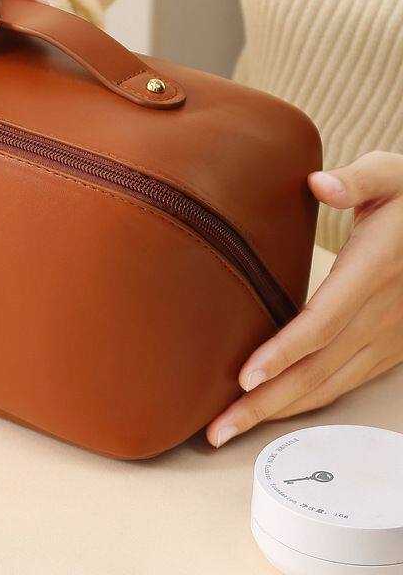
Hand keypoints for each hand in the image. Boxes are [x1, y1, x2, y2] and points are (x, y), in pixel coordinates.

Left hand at [208, 151, 402, 447]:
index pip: (322, 321)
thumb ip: (356, 179)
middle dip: (265, 403)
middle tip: (218, 429)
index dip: (284, 351)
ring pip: (328, 385)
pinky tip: (276, 411)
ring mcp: (386, 338)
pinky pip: (343, 383)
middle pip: (316, 369)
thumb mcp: (391, 175)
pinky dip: (307, 402)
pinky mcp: (388, 349)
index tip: (245, 377)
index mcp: (372, 273)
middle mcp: (379, 315)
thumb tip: (320, 183)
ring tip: (232, 428)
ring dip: (279, 411)